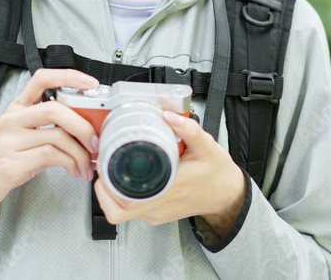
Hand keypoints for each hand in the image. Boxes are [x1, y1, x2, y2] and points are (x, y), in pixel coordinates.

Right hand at [0, 68, 100, 221]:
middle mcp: (13, 119)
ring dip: (81, 152)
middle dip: (83, 125)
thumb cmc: (4, 157)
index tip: (91, 83)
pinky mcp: (12, 162)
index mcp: (18, 108)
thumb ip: (50, 126)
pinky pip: (51, 156)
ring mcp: (11, 140)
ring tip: (87, 164)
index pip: (42, 79)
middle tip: (95, 140)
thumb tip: (87, 126)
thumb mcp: (24, 134)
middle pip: (55, 108)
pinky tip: (73, 170)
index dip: (69, 76)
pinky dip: (70, 163)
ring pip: (57, 135)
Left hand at [93, 109, 245, 236]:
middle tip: (104, 166)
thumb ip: (188, 128)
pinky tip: (127, 179)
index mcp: (165, 191)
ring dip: (112, 192)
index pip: (122, 204)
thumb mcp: (206, 146)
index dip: (105, 188)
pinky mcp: (157, 215)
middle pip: (115, 209)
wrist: (227, 194)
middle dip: (103, 187)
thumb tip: (169, 114)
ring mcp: (156, 213)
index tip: (104, 168)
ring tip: (113, 170)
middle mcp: (157, 206)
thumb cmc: (216, 174)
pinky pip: (132, 210)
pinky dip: (123, 196)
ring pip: (121, 211)